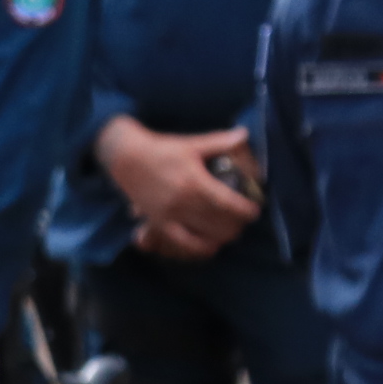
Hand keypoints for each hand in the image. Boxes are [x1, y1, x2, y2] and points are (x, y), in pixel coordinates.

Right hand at [95, 116, 260, 260]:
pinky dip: (200, 248)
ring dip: (222, 237)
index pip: (227, 203)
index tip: (255, 211)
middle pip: (219, 223)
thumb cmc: (161, 150)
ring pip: (204, 236)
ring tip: (231, 231)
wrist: (127, 159)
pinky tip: (211, 247)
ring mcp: (170, 216)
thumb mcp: (192, 144)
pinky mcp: (159, 224)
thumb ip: (219, 142)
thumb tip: (244, 134)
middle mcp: (183, 203)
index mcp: (194, 182)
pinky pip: (183, 243)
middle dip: (237, 225)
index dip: (245, 210)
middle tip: (245, 220)